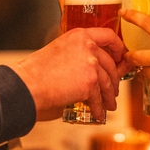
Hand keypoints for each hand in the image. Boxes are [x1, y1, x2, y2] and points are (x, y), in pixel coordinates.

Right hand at [12, 27, 127, 121]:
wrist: (28, 85)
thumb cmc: (37, 70)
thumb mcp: (60, 50)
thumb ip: (78, 52)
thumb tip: (92, 66)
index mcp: (80, 35)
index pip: (108, 35)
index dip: (118, 46)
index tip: (121, 56)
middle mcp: (88, 46)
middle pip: (110, 64)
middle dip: (114, 79)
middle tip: (114, 88)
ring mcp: (91, 64)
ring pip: (107, 82)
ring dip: (109, 96)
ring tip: (109, 104)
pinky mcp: (90, 82)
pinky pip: (99, 97)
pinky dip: (99, 107)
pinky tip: (98, 113)